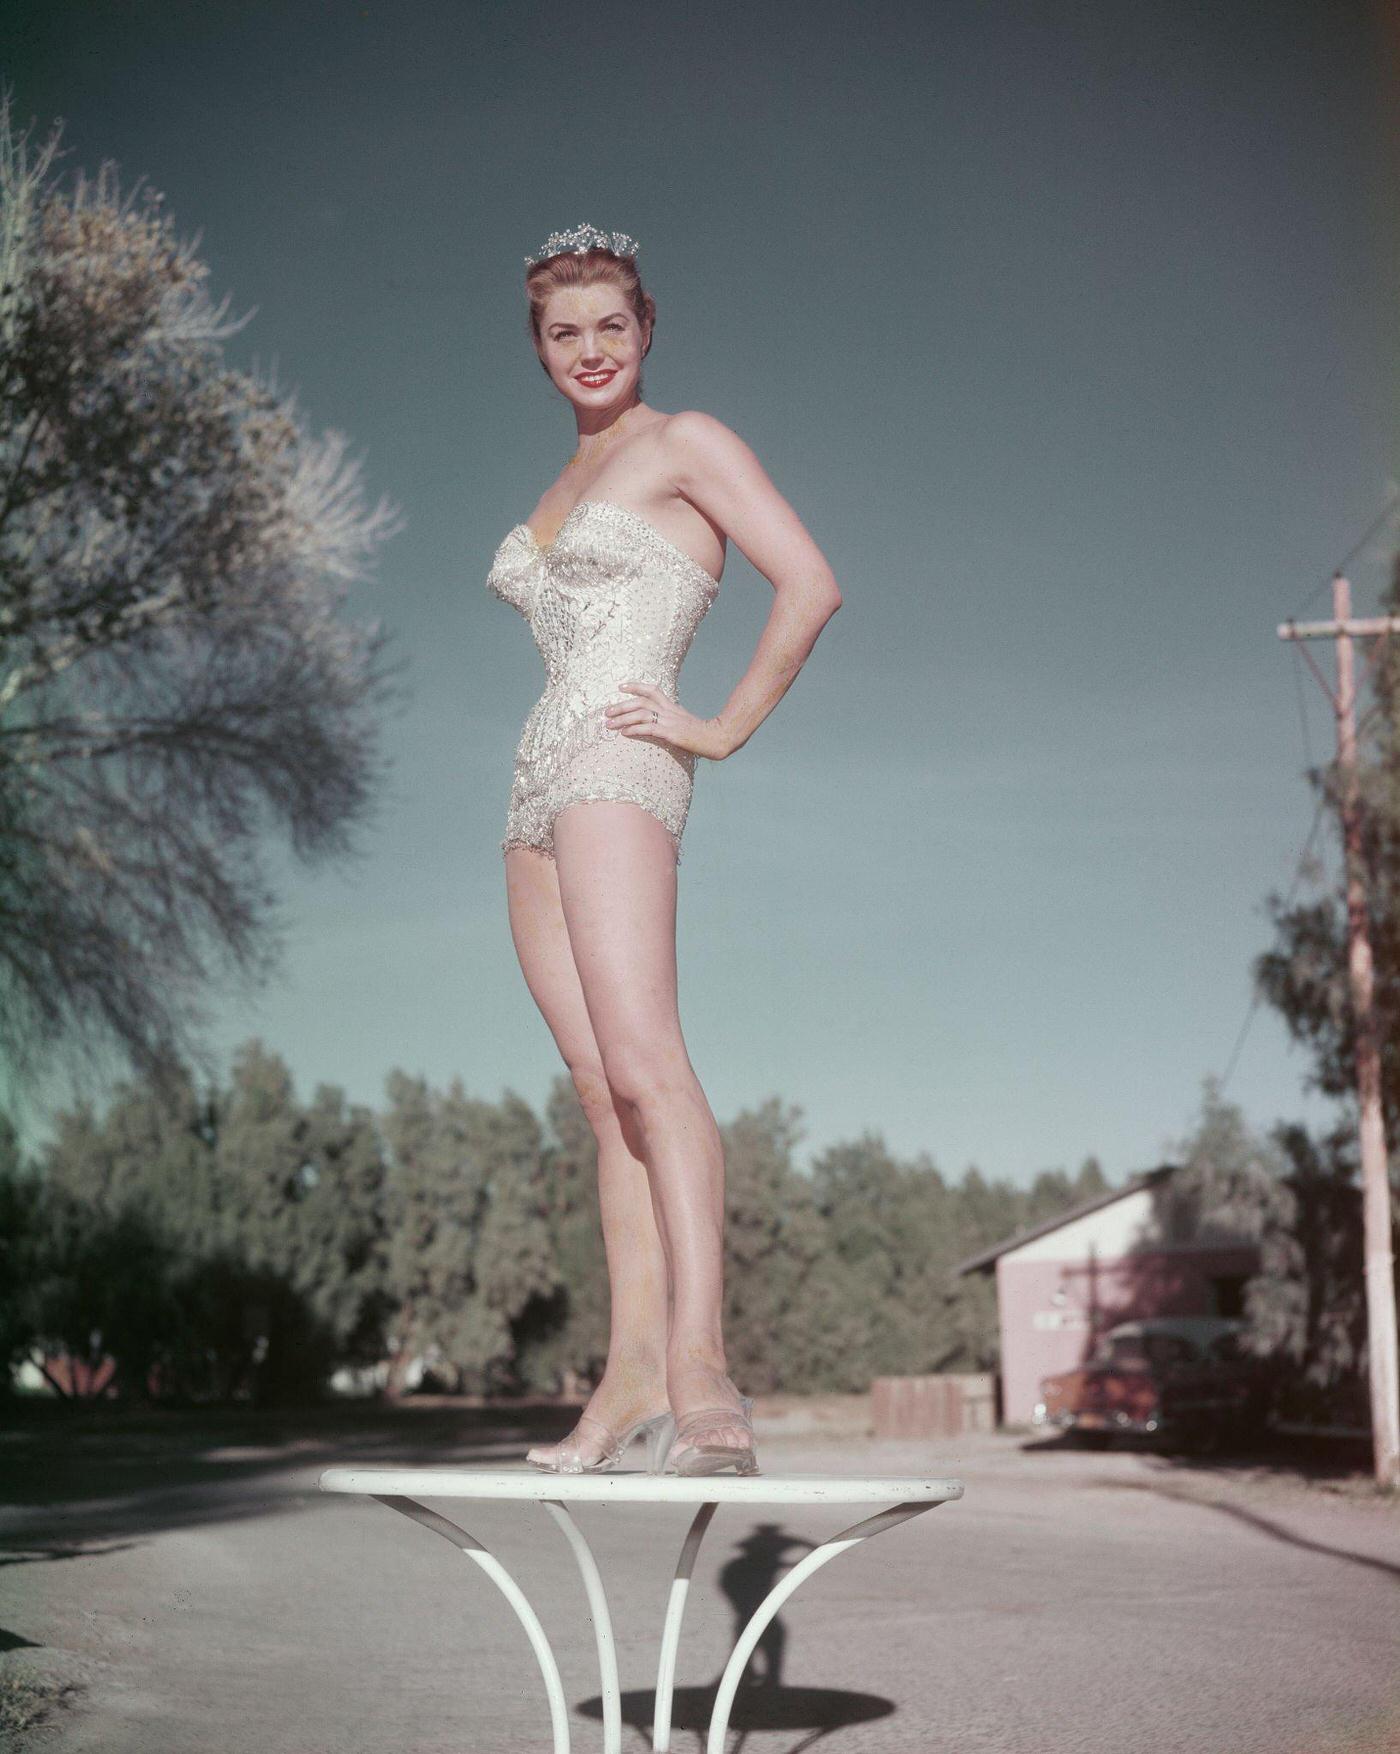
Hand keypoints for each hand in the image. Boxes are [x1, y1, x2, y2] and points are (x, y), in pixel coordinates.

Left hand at [605, 682, 731, 759]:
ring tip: (609, 725)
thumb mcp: (684, 722)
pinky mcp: (671, 733)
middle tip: (606, 712)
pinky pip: (649, 729)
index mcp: (672, 706)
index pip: (652, 690)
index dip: (636, 686)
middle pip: (641, 702)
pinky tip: (624, 733)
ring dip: (623, 719)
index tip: (620, 687)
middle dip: (621, 706)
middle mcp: (669, 710)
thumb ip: (671, 720)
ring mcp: (670, 721)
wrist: (716, 739)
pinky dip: (634, 730)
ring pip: (641, 714)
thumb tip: (658, 724)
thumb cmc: (701, 734)